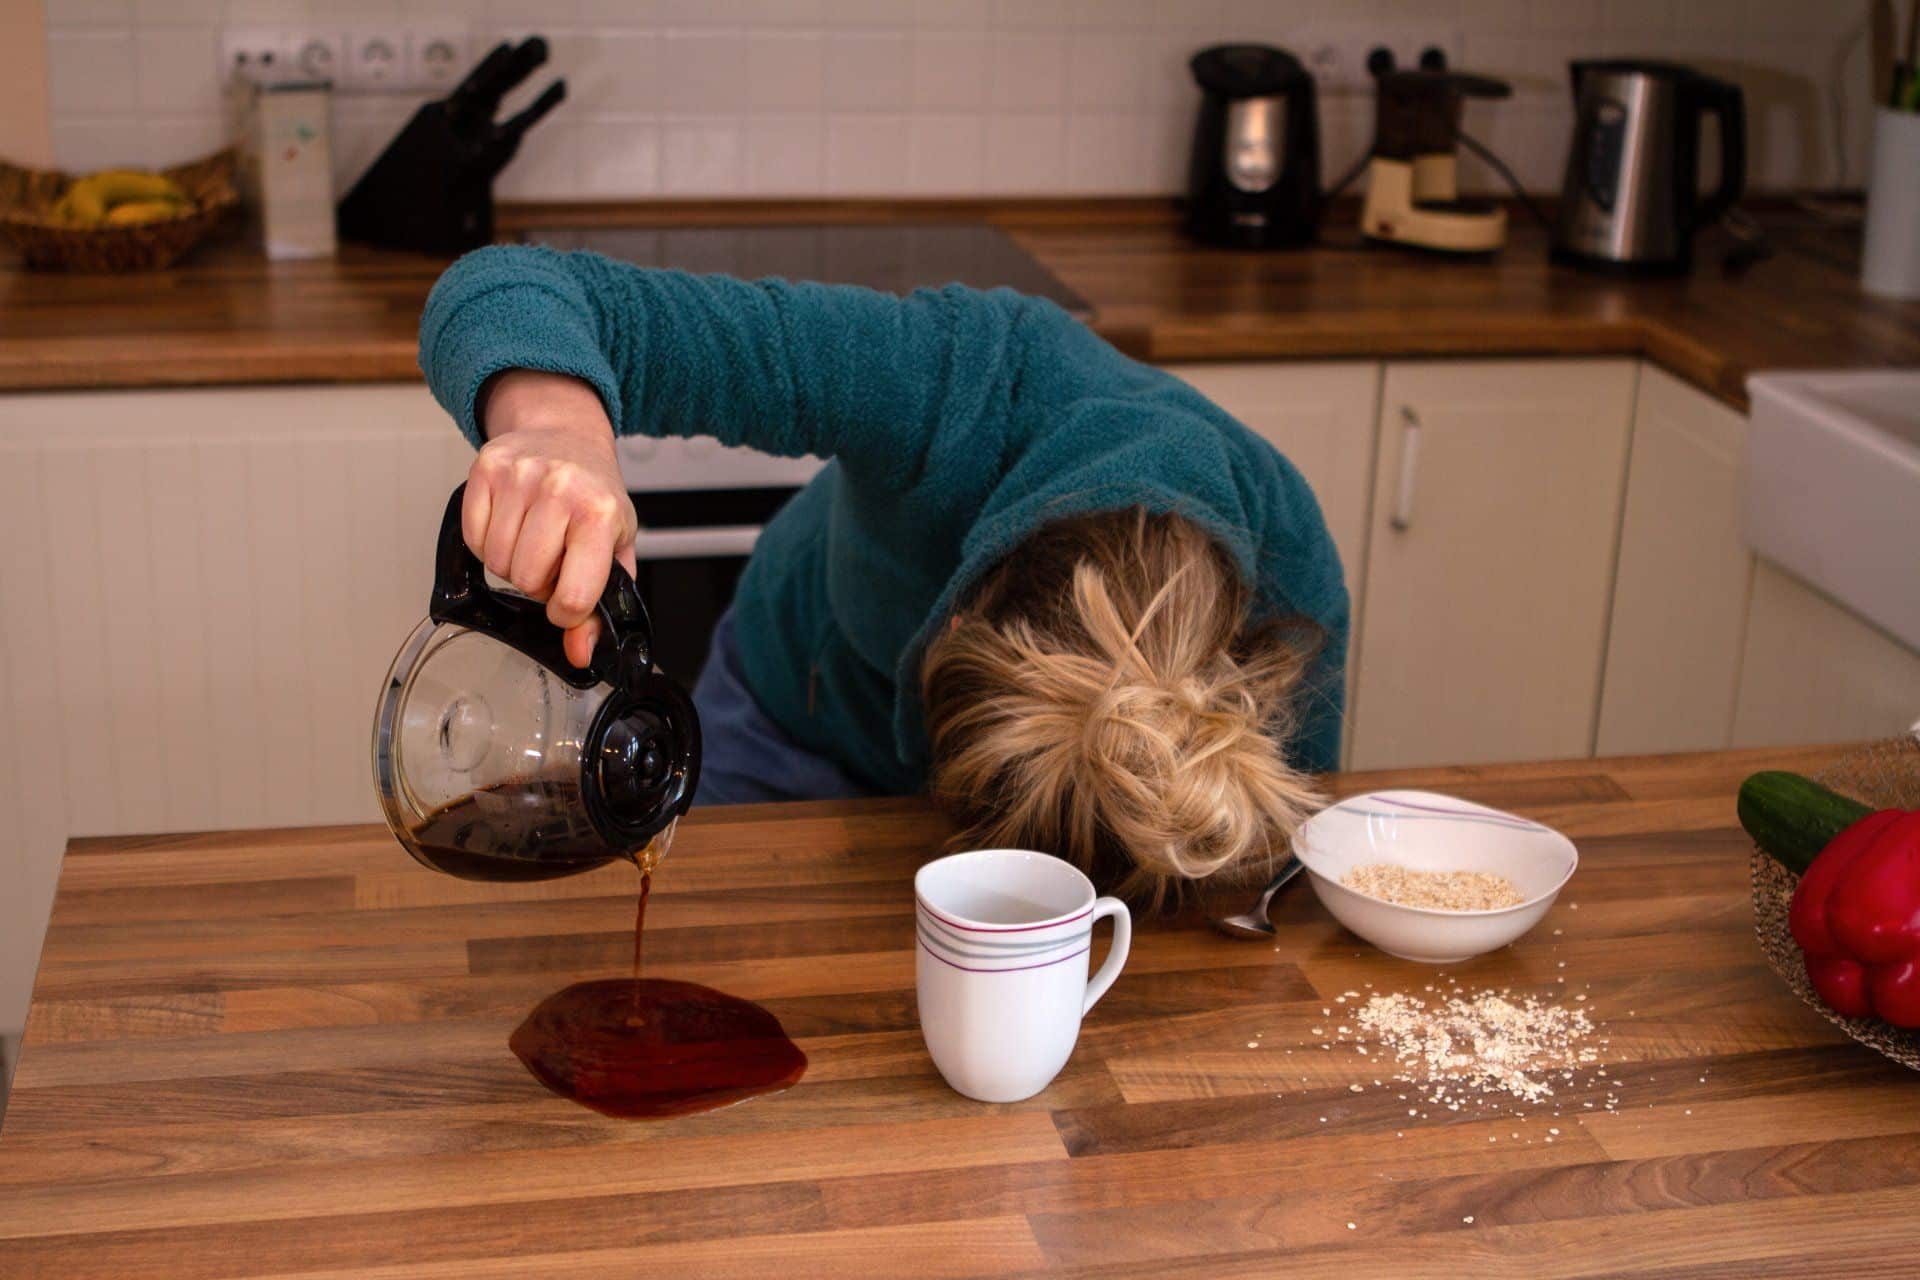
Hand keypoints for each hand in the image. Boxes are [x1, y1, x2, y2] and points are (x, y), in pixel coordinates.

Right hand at [465, 369, 637, 668]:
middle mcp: (560, 489)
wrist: (567, 436)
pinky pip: (473, 537)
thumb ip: (602, 607)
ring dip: (512, 564)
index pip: (573, 596)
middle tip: (553, 559)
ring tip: (533, 540)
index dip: (566, 612)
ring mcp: (520, 476)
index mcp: (600, 513)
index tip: (568, 600)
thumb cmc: (593, 496)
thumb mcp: (615, 549)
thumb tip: (579, 653)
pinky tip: (510, 526)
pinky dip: (487, 544)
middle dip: (538, 582)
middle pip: (527, 581)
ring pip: (496, 562)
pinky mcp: (486, 468)